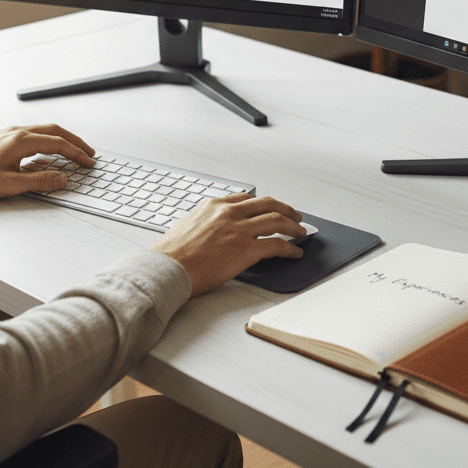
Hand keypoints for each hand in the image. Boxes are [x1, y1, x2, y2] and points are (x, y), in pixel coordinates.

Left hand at [0, 124, 94, 198]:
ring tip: (74, 150)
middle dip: (75, 142)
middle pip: (55, 131)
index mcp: (21, 140)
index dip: (76, 153)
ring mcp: (11, 132)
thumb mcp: (10, 184)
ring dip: (62, 139)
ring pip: (45, 130)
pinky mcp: (5, 137)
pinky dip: (49, 140)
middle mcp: (18, 132)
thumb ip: (40, 180)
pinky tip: (49, 151)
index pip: (58, 144)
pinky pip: (34, 133)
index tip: (88, 162)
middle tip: (89, 153)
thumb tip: (63, 178)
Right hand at [151, 194, 307, 295]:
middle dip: (286, 209)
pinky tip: (295, 253)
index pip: (247, 198)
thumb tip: (211, 228)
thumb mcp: (187, 225)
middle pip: (268, 204)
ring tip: (301, 232)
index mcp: (214, 206)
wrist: (167, 268)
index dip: (263, 204)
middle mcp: (230, 213)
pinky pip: (277, 245)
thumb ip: (205, 222)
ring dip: (294, 226)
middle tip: (295, 215)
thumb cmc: (171, 254)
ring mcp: (239, 230)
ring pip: (277, 220)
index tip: (270, 207)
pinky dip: (291, 248)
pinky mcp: (246, 250)